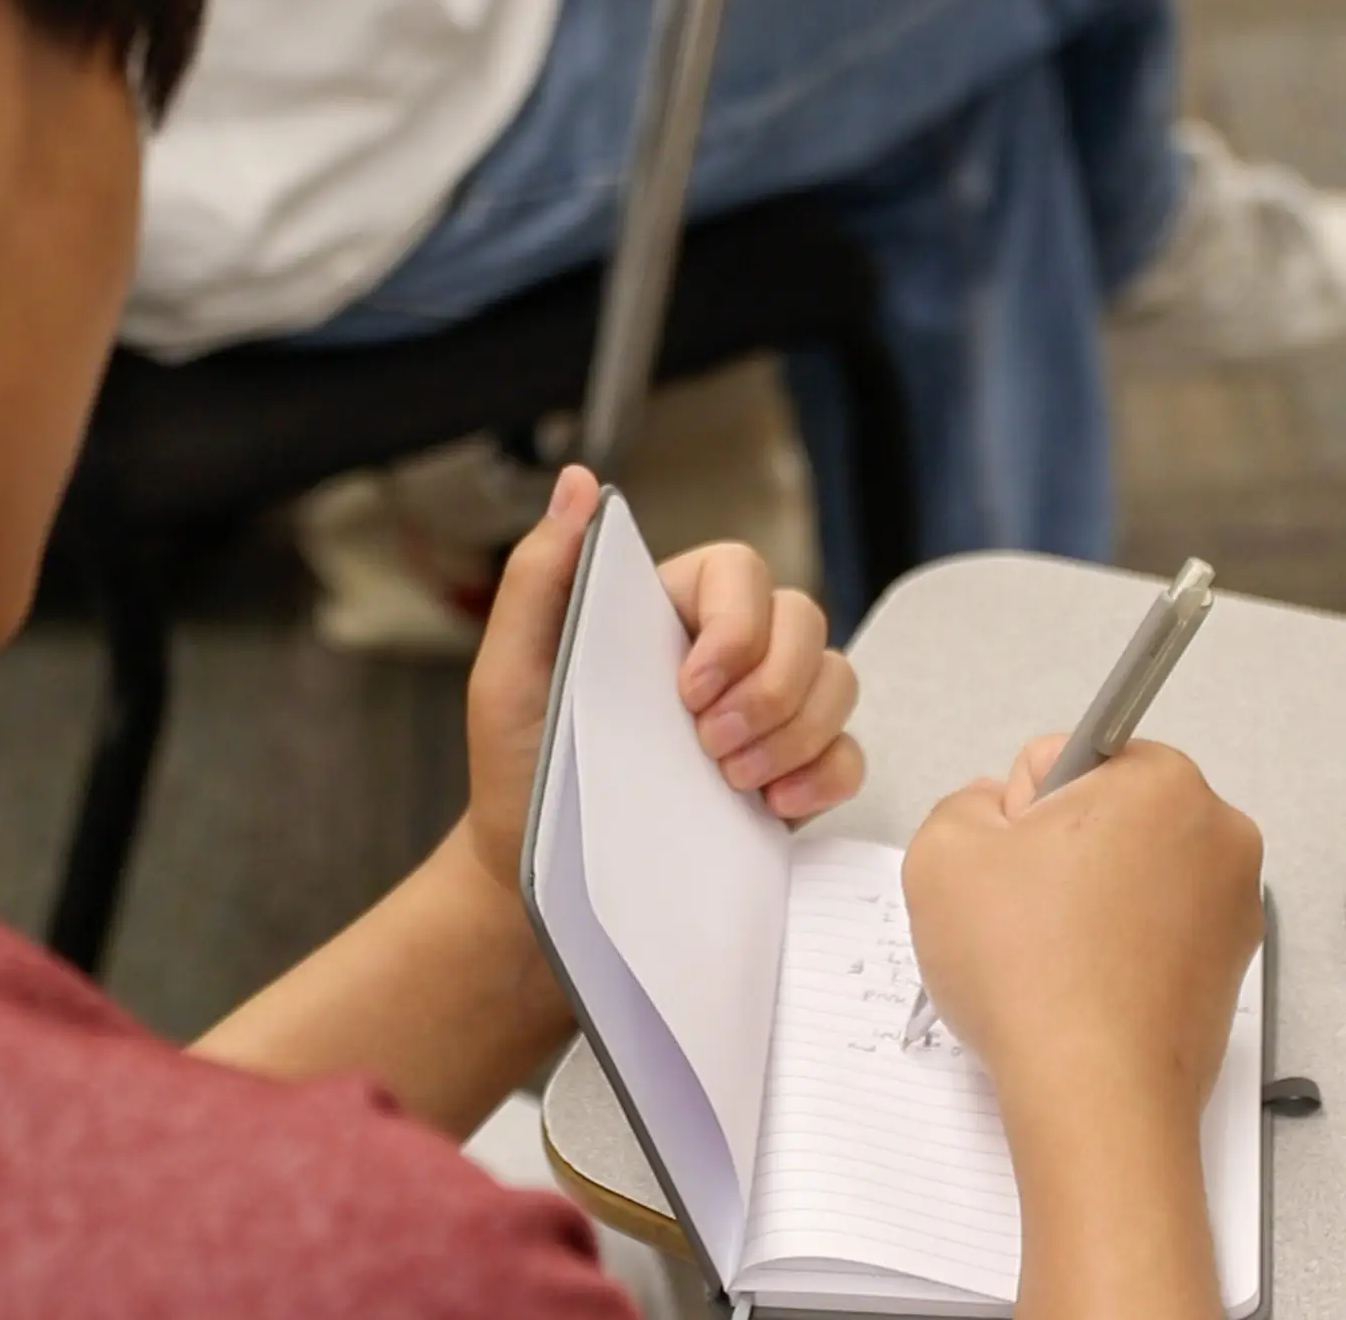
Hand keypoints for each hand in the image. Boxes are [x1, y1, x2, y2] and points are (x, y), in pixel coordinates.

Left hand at [461, 466, 864, 890]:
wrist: (541, 878)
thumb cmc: (520, 770)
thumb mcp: (509, 673)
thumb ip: (540, 576)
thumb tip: (577, 482)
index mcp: (664, 612)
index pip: (739, 571)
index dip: (736, 625)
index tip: (690, 689)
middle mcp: (725, 651)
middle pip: (804, 619)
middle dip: (771, 688)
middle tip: (708, 744)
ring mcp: (764, 712)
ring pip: (837, 679)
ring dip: (795, 731)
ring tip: (729, 780)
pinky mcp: (789, 772)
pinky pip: (849, 751)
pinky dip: (823, 774)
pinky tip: (771, 804)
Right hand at [903, 737, 1263, 1113]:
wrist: (1091, 1092)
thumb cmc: (1030, 975)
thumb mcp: (941, 850)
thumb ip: (963, 801)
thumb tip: (995, 813)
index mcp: (1159, 781)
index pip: (1059, 756)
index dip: (1016, 810)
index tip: (1015, 857)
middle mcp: (1216, 833)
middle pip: (1099, 813)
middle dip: (1051, 852)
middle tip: (1020, 910)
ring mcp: (1232, 904)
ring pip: (1122, 872)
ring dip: (1079, 900)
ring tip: (1047, 955)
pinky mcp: (1226, 964)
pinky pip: (1147, 926)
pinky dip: (1110, 944)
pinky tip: (1074, 982)